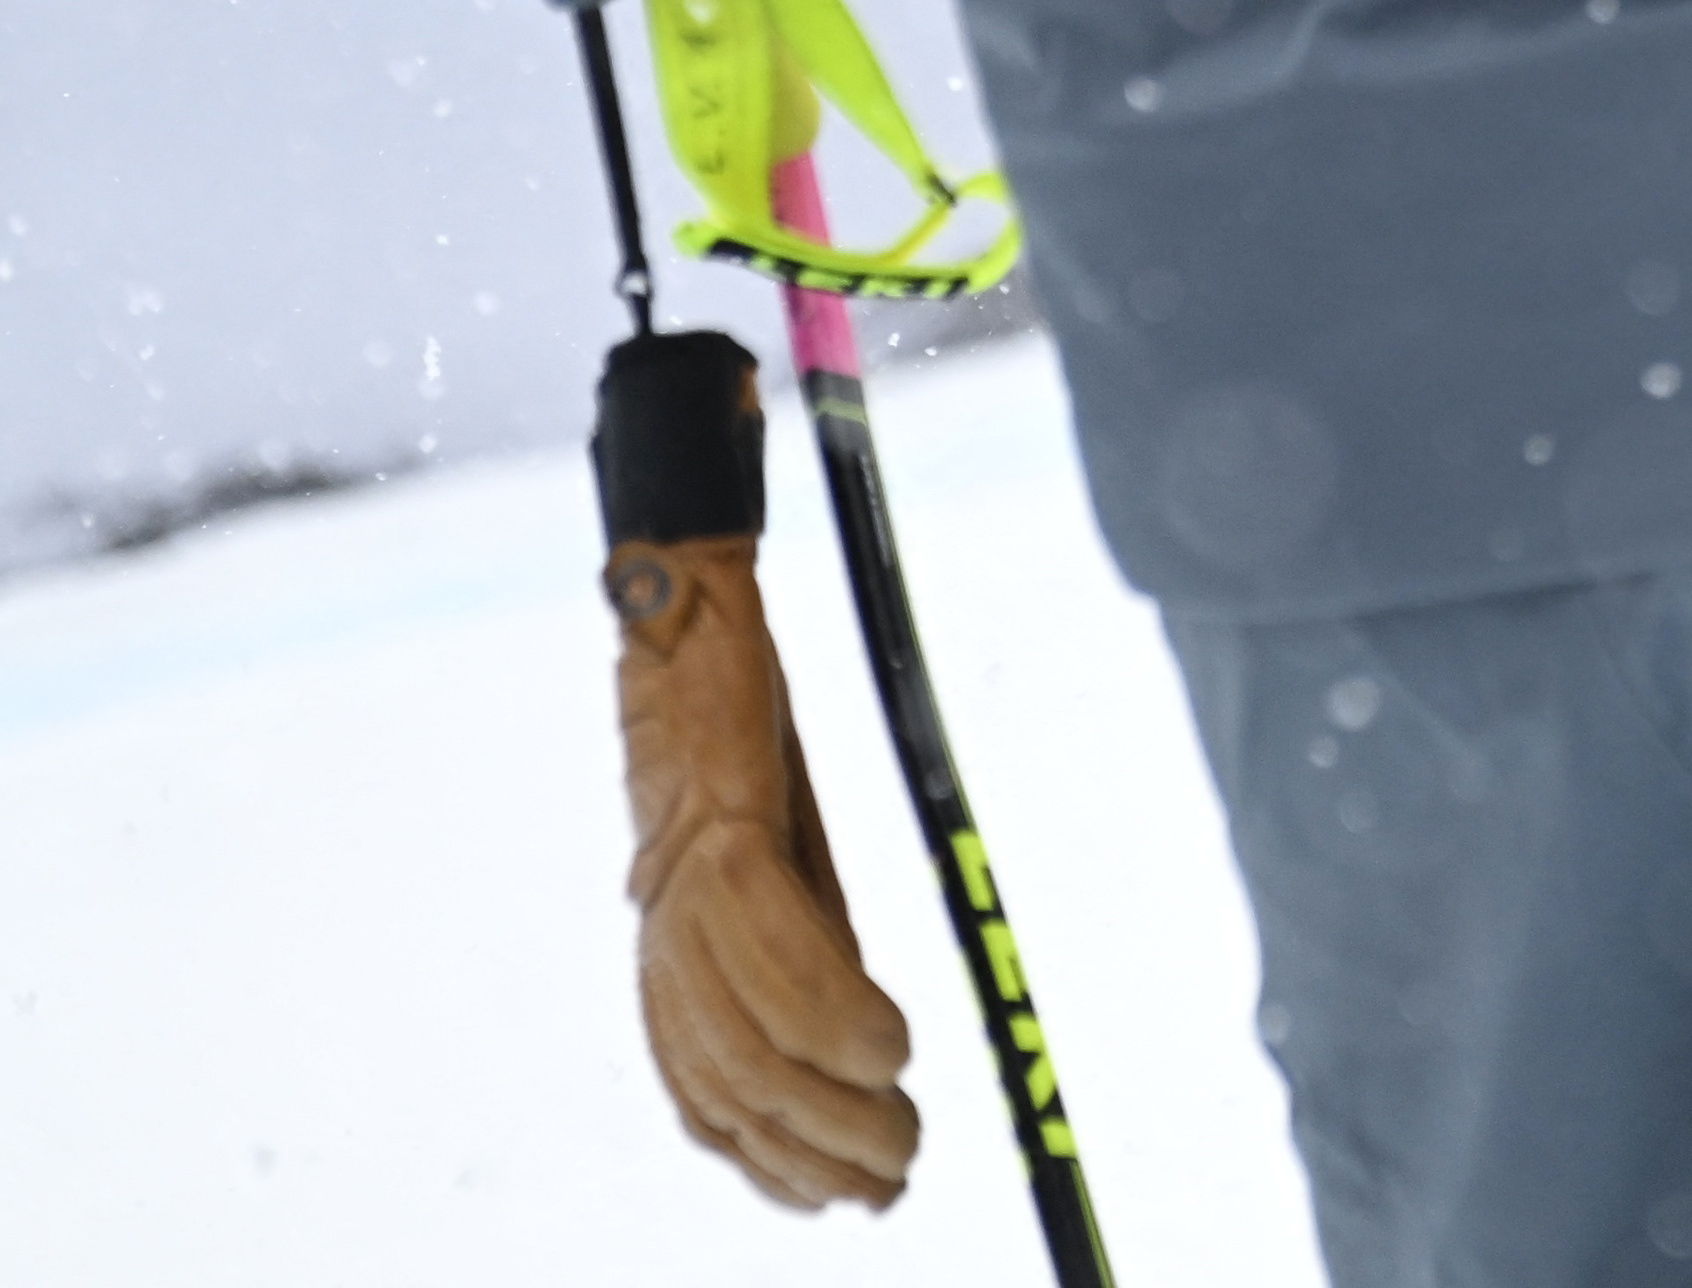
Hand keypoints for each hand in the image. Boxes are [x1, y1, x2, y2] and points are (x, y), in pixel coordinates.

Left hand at [605, 527, 920, 1206]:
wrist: (690, 616)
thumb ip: (803, 946)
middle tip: (896, 1180)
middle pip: (727, 1083)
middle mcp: (663, 934)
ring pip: (743, 1035)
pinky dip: (832, 1008)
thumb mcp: (782, 861)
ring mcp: (684, 884)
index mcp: (671, 952)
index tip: (846, 1201)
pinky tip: (888, 1048)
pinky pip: (772, 943)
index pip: (704, 1096)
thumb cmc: (741, 741)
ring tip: (902, 1136)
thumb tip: (859, 1057)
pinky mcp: (722, 824)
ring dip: (830, 1103)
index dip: (769, 1165)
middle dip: (812, 1153)